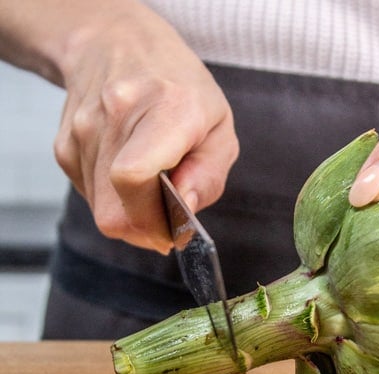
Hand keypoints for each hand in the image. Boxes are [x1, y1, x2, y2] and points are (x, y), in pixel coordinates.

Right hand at [53, 4, 237, 252]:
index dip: (153, 217)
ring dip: (133, 214)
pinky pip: (91, 197)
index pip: (134, 176)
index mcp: (167, 109)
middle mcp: (117, 117)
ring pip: (102, 211)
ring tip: (154, 185)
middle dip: (148, 229)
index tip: (175, 227)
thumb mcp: (219, 126)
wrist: (120, 46)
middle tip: (169, 219)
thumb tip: (185, 208)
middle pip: (116, 209)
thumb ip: (209, 173)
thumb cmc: (181, 89)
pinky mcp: (65, 147)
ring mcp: (83, 131)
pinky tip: (131, 174)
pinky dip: (115, 200)